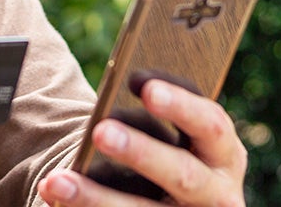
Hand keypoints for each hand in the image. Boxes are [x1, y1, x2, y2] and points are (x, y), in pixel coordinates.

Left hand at [37, 80, 247, 206]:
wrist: (172, 202)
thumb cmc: (167, 154)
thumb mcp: (174, 136)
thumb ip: (154, 115)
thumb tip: (124, 86)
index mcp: (224, 153)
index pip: (211, 125)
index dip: (181, 106)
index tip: (143, 87)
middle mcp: (218, 194)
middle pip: (183, 175)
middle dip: (141, 153)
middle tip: (101, 131)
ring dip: (96, 198)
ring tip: (56, 182)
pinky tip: (56, 198)